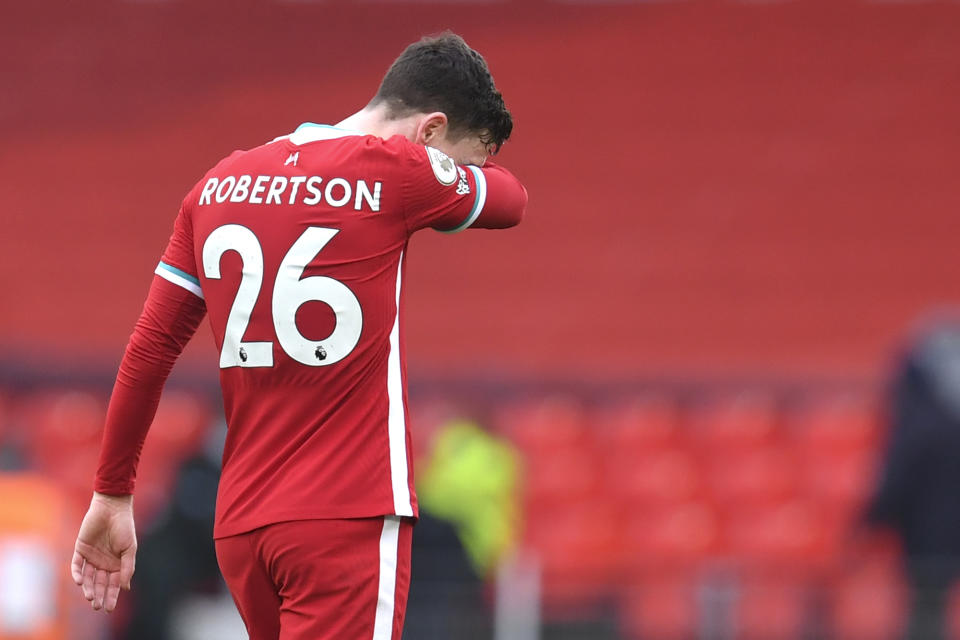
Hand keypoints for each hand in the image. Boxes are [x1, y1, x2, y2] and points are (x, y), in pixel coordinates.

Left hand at [70, 492, 136, 611]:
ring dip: (88, 588)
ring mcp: (91, 556)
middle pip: (99, 583)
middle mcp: (103, 562)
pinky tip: (80, 582)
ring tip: (89, 598)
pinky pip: (77, 565)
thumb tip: (125, 588)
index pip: (113, 584)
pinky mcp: (80, 549)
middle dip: (99, 595)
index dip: (112, 596)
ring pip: (87, 577)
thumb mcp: (130, 549)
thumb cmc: (125, 527)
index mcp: (117, 563)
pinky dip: (77, 574)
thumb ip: (128, 567)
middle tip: (97, 607)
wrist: (112, 508)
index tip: (109, 608)